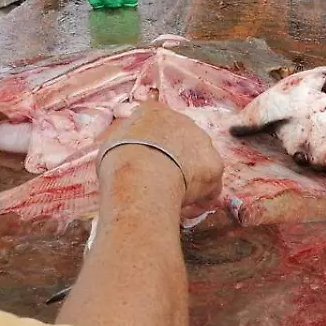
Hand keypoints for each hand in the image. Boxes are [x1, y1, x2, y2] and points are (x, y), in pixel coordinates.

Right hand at [98, 101, 222, 205]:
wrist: (141, 174)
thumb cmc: (118, 160)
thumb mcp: (110, 144)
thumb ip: (123, 142)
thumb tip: (124, 147)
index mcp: (155, 113)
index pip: (158, 128)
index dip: (153, 150)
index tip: (147, 165)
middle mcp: (183, 121)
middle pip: (181, 144)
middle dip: (175, 164)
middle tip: (160, 185)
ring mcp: (203, 142)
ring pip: (198, 165)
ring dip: (189, 182)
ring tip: (173, 202)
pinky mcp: (215, 165)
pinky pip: (210, 187)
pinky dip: (199, 200)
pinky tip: (185, 212)